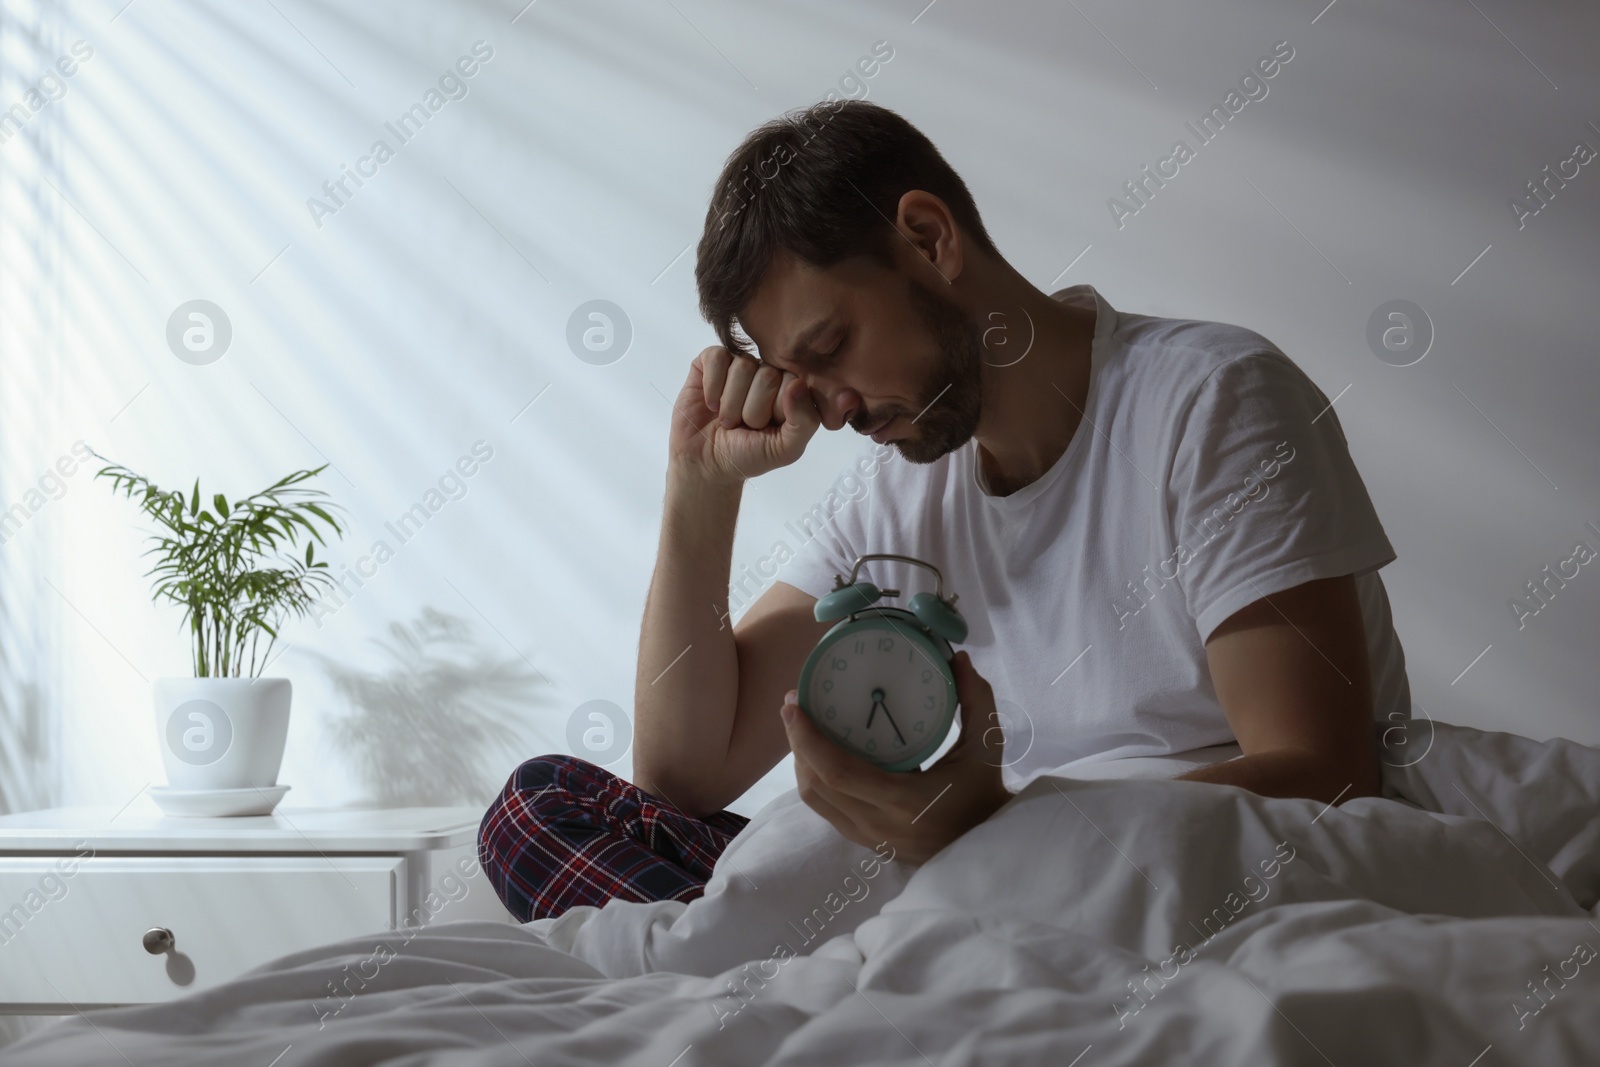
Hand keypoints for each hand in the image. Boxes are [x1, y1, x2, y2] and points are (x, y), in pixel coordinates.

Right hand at [668, 345, 820, 486]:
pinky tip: (711, 404)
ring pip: (742, 366)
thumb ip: (805, 421)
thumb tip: (797, 385)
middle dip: (751, 411)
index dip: (775, 412)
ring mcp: (739, 364)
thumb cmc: (748, 455)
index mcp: (790, 389)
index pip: (792, 383)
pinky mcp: (711, 361)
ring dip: (730, 404)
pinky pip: (716, 357)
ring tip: (727, 420)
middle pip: (767, 375)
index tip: (766, 429)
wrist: (705, 464)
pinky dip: (712, 387)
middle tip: (743, 426)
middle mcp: (767, 372)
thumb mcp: (786, 449)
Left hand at [780, 650, 1012, 866]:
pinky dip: (815, 779)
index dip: (807, 739)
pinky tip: (820, 753)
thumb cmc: (984, 795)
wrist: (988, 848)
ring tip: (801, 725)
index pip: (838, 773)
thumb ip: (976, 701)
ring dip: (802, 762)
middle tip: (794, 703)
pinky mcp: (866, 842)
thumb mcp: (986, 747)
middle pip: (816, 785)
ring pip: (815, 800)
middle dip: (797, 743)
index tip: (793, 704)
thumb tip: (960, 659)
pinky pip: (826, 810)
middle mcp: (878, 824)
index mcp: (903, 801)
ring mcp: (869, 838)